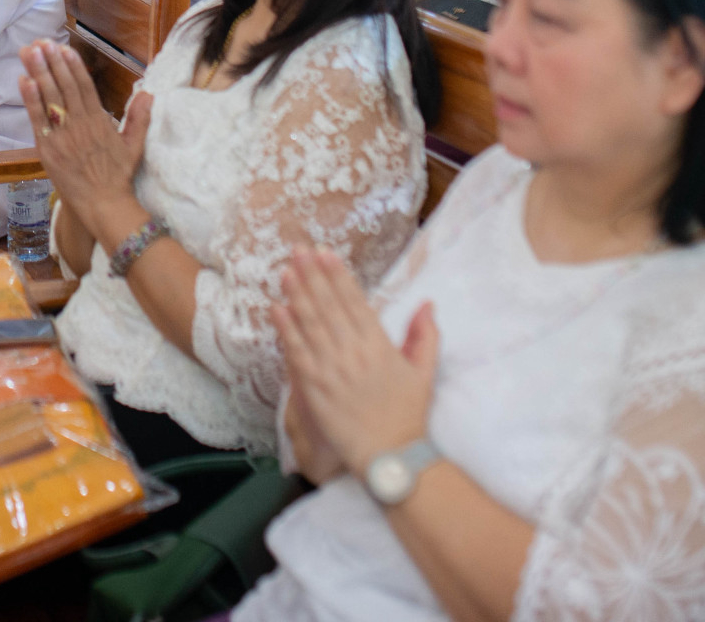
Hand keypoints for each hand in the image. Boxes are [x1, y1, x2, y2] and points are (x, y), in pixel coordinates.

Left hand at [19, 40, 149, 237]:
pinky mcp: (48, 148)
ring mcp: (63, 135)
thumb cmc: (117, 176)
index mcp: (99, 120)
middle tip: (40, 42)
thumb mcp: (133, 145)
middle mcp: (80, 123)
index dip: (73, 65)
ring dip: (38, 72)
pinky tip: (24, 80)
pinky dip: (30, 99)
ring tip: (28, 52)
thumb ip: (139, 118)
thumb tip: (148, 94)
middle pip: (64, 86)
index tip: (63, 48)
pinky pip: (38, 119)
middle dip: (52, 62)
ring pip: (49, 97)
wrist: (103, 203)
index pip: (84, 86)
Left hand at [274, 250, 437, 474]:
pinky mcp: (315, 388)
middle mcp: (354, 351)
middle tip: (299, 249)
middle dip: (313, 275)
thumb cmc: (408, 416)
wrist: (391, 455)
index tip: (325, 253)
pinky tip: (276, 308)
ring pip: (310, 323)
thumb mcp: (424, 372)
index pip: (355, 301)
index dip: (338, 275)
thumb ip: (425, 336)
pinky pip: (297, 352)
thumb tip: (428, 303)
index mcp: (379, 344)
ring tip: (286, 270)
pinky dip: (286, 329)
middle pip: (329, 305)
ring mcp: (332, 368)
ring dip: (297, 294)